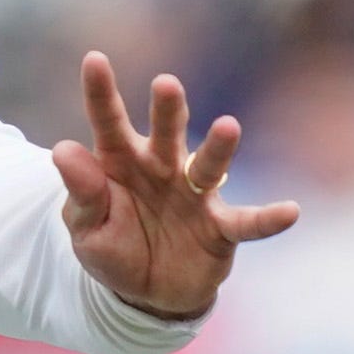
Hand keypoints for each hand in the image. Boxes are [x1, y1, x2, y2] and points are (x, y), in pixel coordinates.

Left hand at [51, 55, 298, 323]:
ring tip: (228, 127)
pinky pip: (247, 222)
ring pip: (209, 165)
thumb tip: (62, 150)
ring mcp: (195, 195)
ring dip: (219, 147)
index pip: (110, 124)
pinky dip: (268, 219)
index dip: (101, 94)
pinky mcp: (221, 227)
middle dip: (168, 110)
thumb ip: (80, 193)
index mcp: (123, 163)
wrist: (146, 294)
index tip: (94, 60)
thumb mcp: (86, 228)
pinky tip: (290, 211)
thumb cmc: (114, 249)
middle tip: (166, 84)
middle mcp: (163, 168)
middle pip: (166, 133)